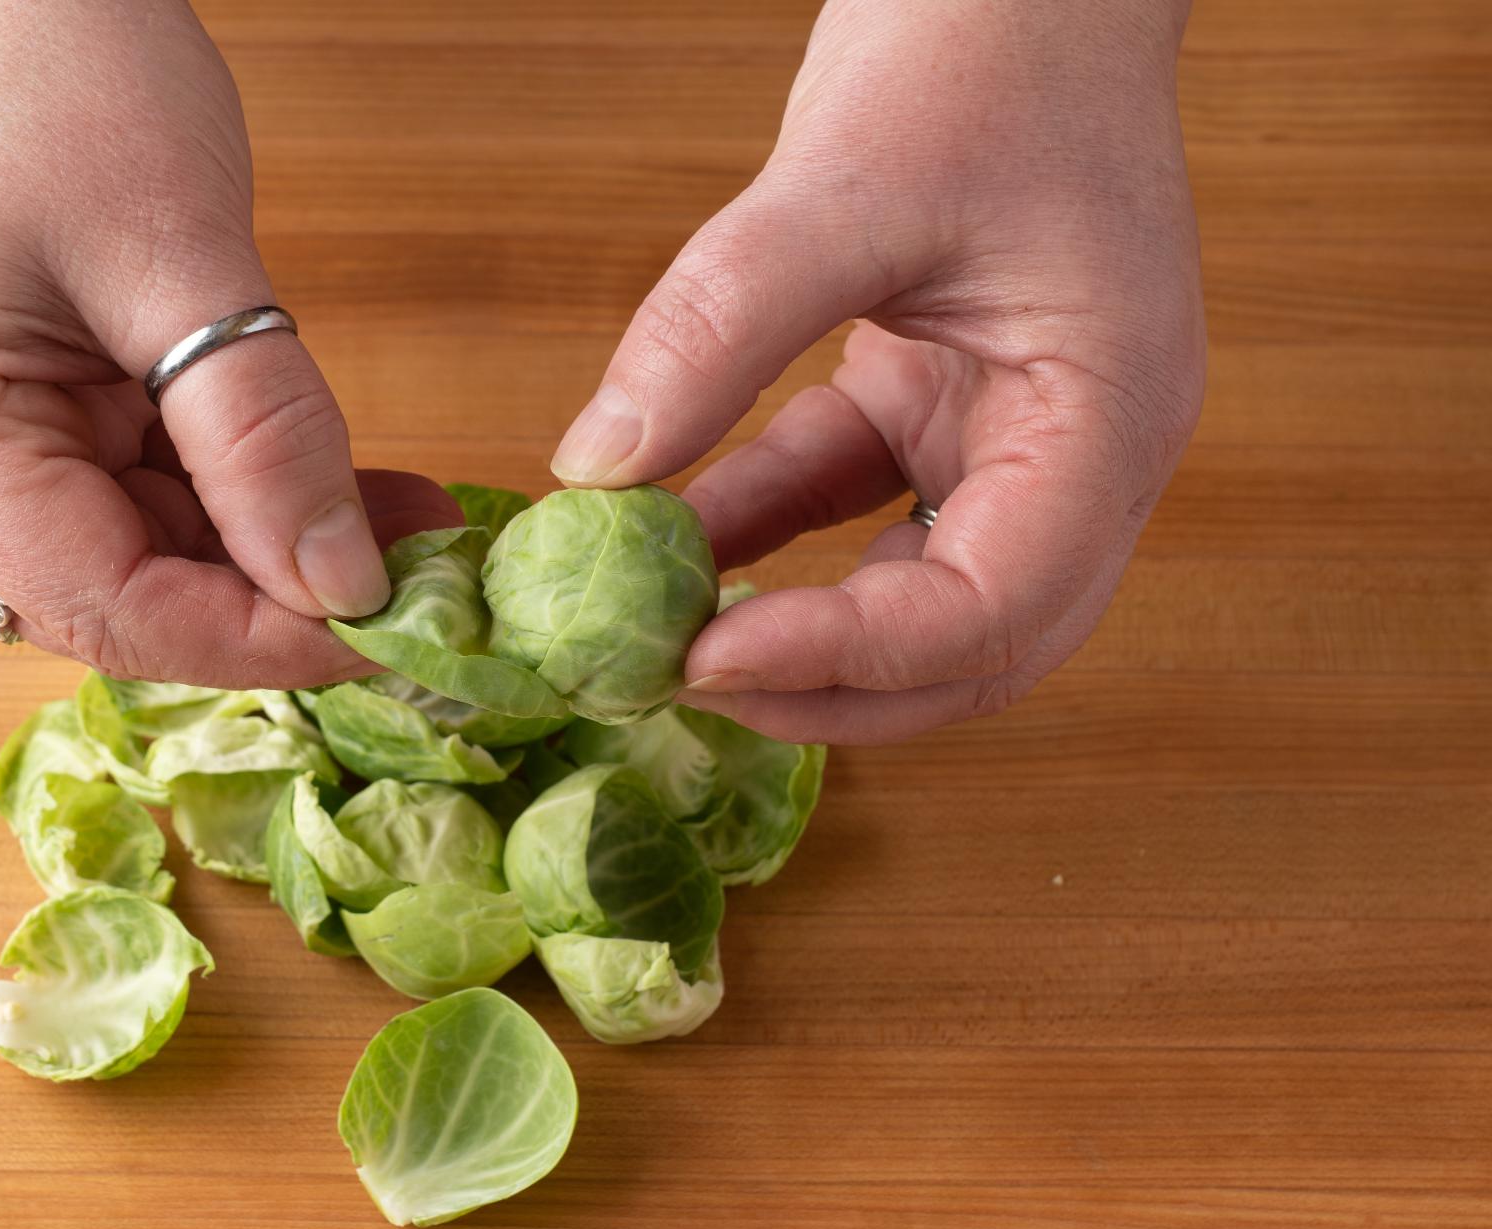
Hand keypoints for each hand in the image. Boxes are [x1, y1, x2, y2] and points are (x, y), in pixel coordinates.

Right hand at [0, 0, 457, 687]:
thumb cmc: (65, 74)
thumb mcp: (180, 255)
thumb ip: (262, 434)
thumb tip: (344, 588)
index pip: (102, 604)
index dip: (252, 639)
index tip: (387, 633)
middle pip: (125, 601)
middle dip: (275, 603)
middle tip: (420, 589)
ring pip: (158, 561)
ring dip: (283, 558)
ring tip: (412, 533)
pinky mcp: (49, 417)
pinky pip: (166, 498)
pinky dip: (262, 503)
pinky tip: (358, 496)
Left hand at [551, 0, 1204, 743]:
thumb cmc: (988, 44)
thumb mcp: (844, 182)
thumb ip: (719, 327)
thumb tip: (598, 467)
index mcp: (1107, 421)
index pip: (993, 606)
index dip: (849, 657)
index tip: (704, 656)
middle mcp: (1077, 456)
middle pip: (972, 650)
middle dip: (829, 688)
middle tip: (681, 683)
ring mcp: (1011, 436)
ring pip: (913, 599)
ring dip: (794, 630)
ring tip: (662, 632)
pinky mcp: (937, 405)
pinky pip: (849, 505)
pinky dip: (765, 533)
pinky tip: (669, 534)